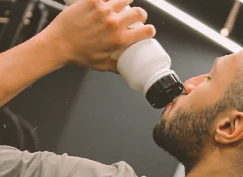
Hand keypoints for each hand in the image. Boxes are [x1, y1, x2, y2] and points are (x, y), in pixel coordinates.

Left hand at [41, 0, 155, 71]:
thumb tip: (124, 70)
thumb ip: (116, 67)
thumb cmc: (79, 55)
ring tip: (123, 6)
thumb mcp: (101, 65)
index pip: (146, 31)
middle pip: (139, 12)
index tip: (148, 30)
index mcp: (119, 40)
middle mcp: (114, 23)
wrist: (59, 43)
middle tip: (137, 17)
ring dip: (127, 3)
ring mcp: (104, 10)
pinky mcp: (92, 0)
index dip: (150, 30)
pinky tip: (109, 2)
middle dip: (141, 15)